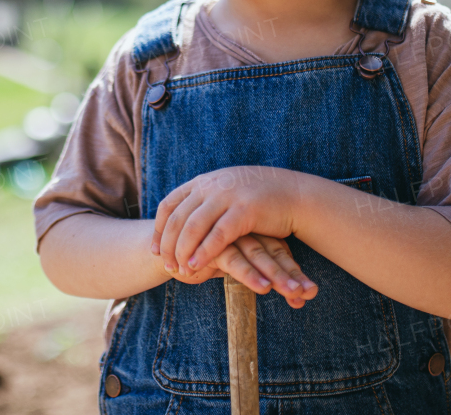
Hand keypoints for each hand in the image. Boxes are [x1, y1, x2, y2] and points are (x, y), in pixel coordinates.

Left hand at [152, 166, 301, 275]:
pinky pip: (217, 235)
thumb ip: (205, 200)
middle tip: (165, 266)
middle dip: (168, 244)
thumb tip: (184, 218)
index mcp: (204, 181)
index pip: (170, 204)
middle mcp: (211, 186)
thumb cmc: (260, 199)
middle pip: (178, 218)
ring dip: (182, 251)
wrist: (295, 194)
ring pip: (193, 227)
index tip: (154, 250)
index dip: (158, 229)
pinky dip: (204, 252)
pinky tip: (197, 266)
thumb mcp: (227, 192)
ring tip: (179, 270)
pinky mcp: (244, 210)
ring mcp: (227, 196)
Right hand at [161, 233, 317, 307]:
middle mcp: (244, 229)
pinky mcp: (213, 244)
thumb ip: (262, 275)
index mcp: (253, 230)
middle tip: (309, 294)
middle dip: (292, 275)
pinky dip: (250, 275)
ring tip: (294, 293)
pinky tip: (263, 289)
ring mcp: (229, 234)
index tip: (311, 294)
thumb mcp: (236, 264)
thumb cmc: (207, 257)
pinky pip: (235, 260)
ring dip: (278, 276)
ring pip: (259, 255)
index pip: (279, 249)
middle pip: (273, 251)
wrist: (168, 248)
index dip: (294, 271)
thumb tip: (299, 299)